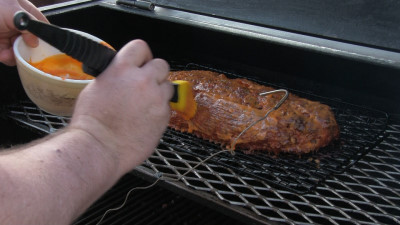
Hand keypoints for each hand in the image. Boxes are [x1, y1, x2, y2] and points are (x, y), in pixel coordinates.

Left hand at [0, 0, 47, 65]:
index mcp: (22, 10)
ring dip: (17, 55)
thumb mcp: (13, 11)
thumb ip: (29, 24)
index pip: (41, 24)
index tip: (44, 45)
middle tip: (26, 52)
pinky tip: (3, 54)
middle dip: (29, 49)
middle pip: (32, 40)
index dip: (44, 35)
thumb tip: (36, 41)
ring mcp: (6, 34)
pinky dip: (6, 57)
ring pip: (20, 50)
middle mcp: (15, 23)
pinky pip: (7, 56)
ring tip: (9, 53)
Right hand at [69, 40, 172, 173]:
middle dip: (154, 73)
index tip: (140, 62)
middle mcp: (143, 80)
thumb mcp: (96, 87)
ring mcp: (156, 98)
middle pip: (162, 64)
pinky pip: (167, 107)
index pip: (140, 46)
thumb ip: (115, 76)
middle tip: (145, 84)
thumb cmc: (92, 122)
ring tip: (145, 105)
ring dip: (159, 92)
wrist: (99, 148)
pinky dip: (159, 111)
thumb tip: (123, 74)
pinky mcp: (164, 116)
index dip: (141, 55)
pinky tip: (145, 119)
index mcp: (122, 69)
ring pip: (168, 86)